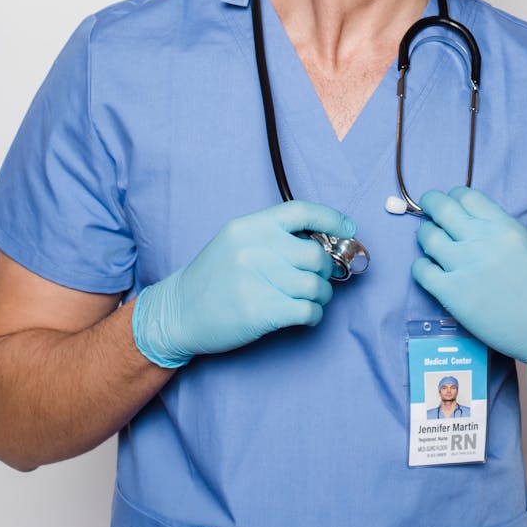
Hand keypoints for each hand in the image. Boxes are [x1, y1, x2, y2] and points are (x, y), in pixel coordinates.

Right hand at [133, 201, 355, 366]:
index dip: (332, 219)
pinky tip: (303, 316)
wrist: (178, 311)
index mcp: (250, 226)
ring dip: (321, 296)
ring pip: (316, 286)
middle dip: (326, 270)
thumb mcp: (237, 242)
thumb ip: (275, 238)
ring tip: (309, 300)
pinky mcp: (259, 311)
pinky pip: (308, 311)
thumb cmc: (214, 277)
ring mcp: (255, 280)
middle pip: (315, 255)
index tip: (349, 230)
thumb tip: (325, 242)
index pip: (301, 211)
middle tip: (319, 278)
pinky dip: (313, 315)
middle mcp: (253, 248)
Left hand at [412, 187, 526, 386]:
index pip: (467, 196)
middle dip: (431, 203)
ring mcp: (464, 268)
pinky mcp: (452, 295)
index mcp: (506, 227)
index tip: (452, 201)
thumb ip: (508, 231)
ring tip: (431, 239)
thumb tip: (482, 226)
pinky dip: (421, 266)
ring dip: (426, 234)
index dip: (456, 196)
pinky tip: (430, 269)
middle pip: (442, 208)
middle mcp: (482, 242)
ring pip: (427, 237)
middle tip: (429, 206)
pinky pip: (421, 271)